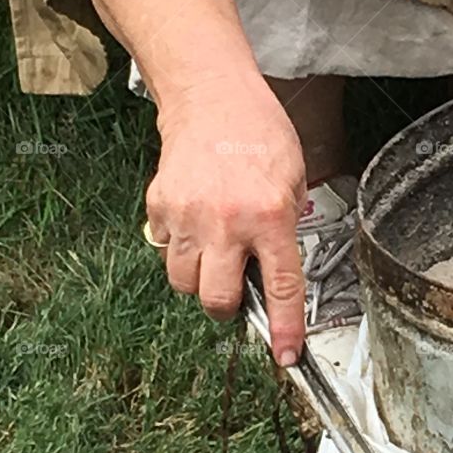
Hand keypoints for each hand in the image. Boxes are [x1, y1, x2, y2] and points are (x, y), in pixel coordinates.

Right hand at [146, 75, 307, 365]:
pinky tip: (195, 219)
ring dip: (200, 278)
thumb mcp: (293, 181)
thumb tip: (274, 273)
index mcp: (270, 217)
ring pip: (184, 281)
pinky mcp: (160, 206)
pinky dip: (178, 245)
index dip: (285, 328)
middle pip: (216, 300)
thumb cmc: (258, 134)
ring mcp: (187, 216)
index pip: (281, 287)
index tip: (287, 356)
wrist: (211, 97)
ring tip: (214, 250)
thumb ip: (285, 228)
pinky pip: (165, 248)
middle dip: (227, 306)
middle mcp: (227, 222)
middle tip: (236, 288)